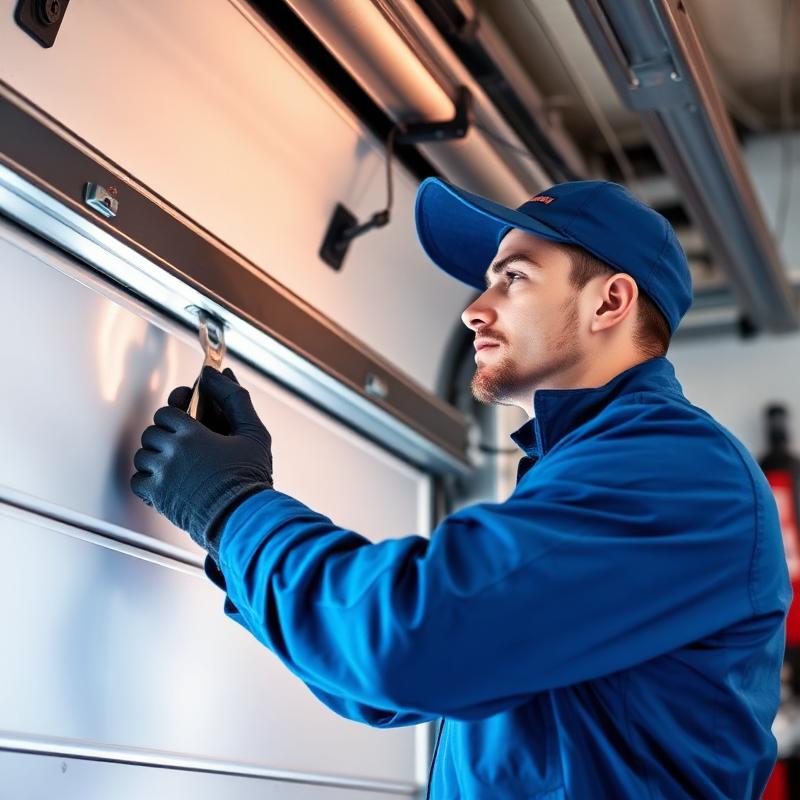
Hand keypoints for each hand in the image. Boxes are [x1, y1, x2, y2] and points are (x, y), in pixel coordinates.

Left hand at [131, 366, 272, 558]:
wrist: (244, 518)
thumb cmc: (250, 478)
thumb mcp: (253, 432)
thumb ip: (235, 398)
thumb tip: (218, 374)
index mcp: (192, 433)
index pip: (167, 412)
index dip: (176, 415)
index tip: (186, 420)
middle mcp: (172, 452)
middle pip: (152, 432)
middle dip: (166, 436)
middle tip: (185, 446)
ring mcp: (162, 476)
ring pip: (142, 456)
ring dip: (156, 457)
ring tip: (178, 465)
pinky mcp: (158, 497)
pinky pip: (138, 481)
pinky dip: (148, 480)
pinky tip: (168, 482)